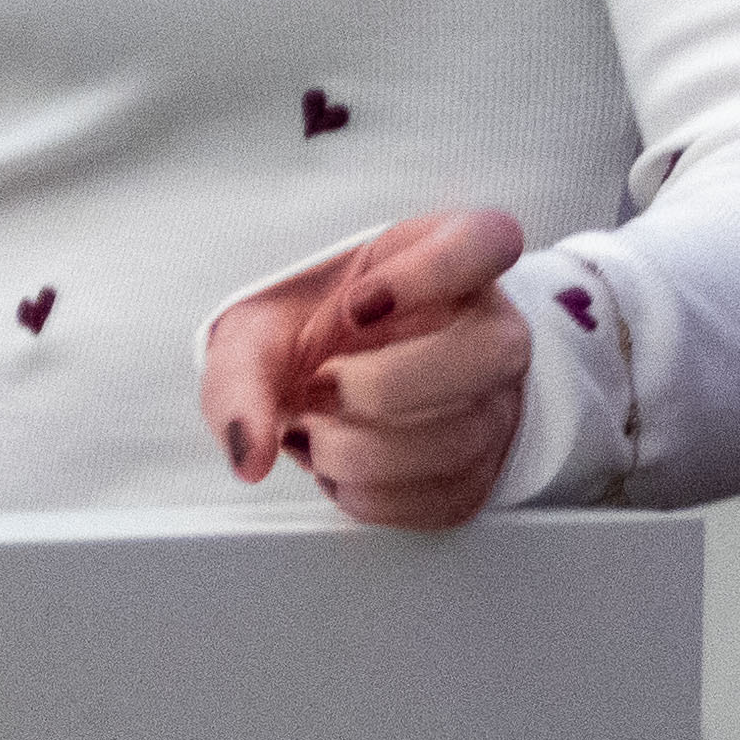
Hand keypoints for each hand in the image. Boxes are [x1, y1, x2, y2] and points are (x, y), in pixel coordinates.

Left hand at [199, 207, 531, 529]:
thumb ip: (241, 377)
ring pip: (465, 435)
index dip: (429, 276)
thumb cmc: (308, 338)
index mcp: (448, 257)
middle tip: (324, 384)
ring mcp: (497, 403)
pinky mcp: (481, 472)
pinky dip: (368, 493)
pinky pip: (441, 497)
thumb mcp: (257, 330)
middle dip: (386, 385)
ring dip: (363, 450)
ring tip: (316, 431)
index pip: (487, 241)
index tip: (357, 304)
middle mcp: (490, 326)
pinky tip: (338, 468)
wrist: (323, 391)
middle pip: (494, 350)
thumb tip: (249, 449)